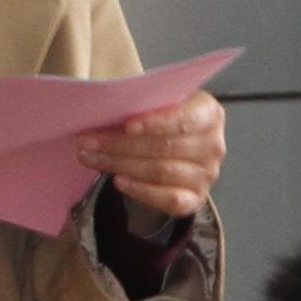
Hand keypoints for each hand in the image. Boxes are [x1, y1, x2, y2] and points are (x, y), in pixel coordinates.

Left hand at [80, 94, 226, 225]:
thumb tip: (106, 103)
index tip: (127, 126)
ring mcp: (207, 175)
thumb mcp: (154, 103)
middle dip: (120, 144)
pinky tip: (118, 181)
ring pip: (161, 171)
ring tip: (90, 157)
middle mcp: (213, 145)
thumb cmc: (158, 119)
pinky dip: (142, 191)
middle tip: (87, 141)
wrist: (169, 149)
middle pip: (165, 147)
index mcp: (209, 113)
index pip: (185, 118)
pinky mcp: (195, 198)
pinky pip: (170, 199)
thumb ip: (140, 101)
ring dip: (120, 165)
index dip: (157, 122)